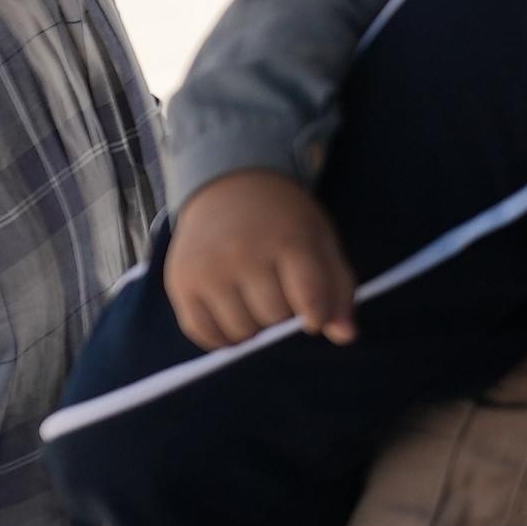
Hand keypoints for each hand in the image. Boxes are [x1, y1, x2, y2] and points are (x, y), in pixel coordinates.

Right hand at [165, 168, 356, 349]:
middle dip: (284, 319)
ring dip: (254, 330)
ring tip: (257, 304)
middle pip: (274, 317)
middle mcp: (244, 253)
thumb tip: (346, 337)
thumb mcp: (321, 241)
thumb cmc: (285, 221)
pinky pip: (203, 332)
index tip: (313, 318)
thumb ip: (338, 289)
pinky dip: (222, 337)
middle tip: (282, 298)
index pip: (310, 297)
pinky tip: (234, 317)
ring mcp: (208, 269)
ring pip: (240, 330)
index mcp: (289, 239)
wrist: (230, 188)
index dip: (317, 317)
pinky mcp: (180, 282)